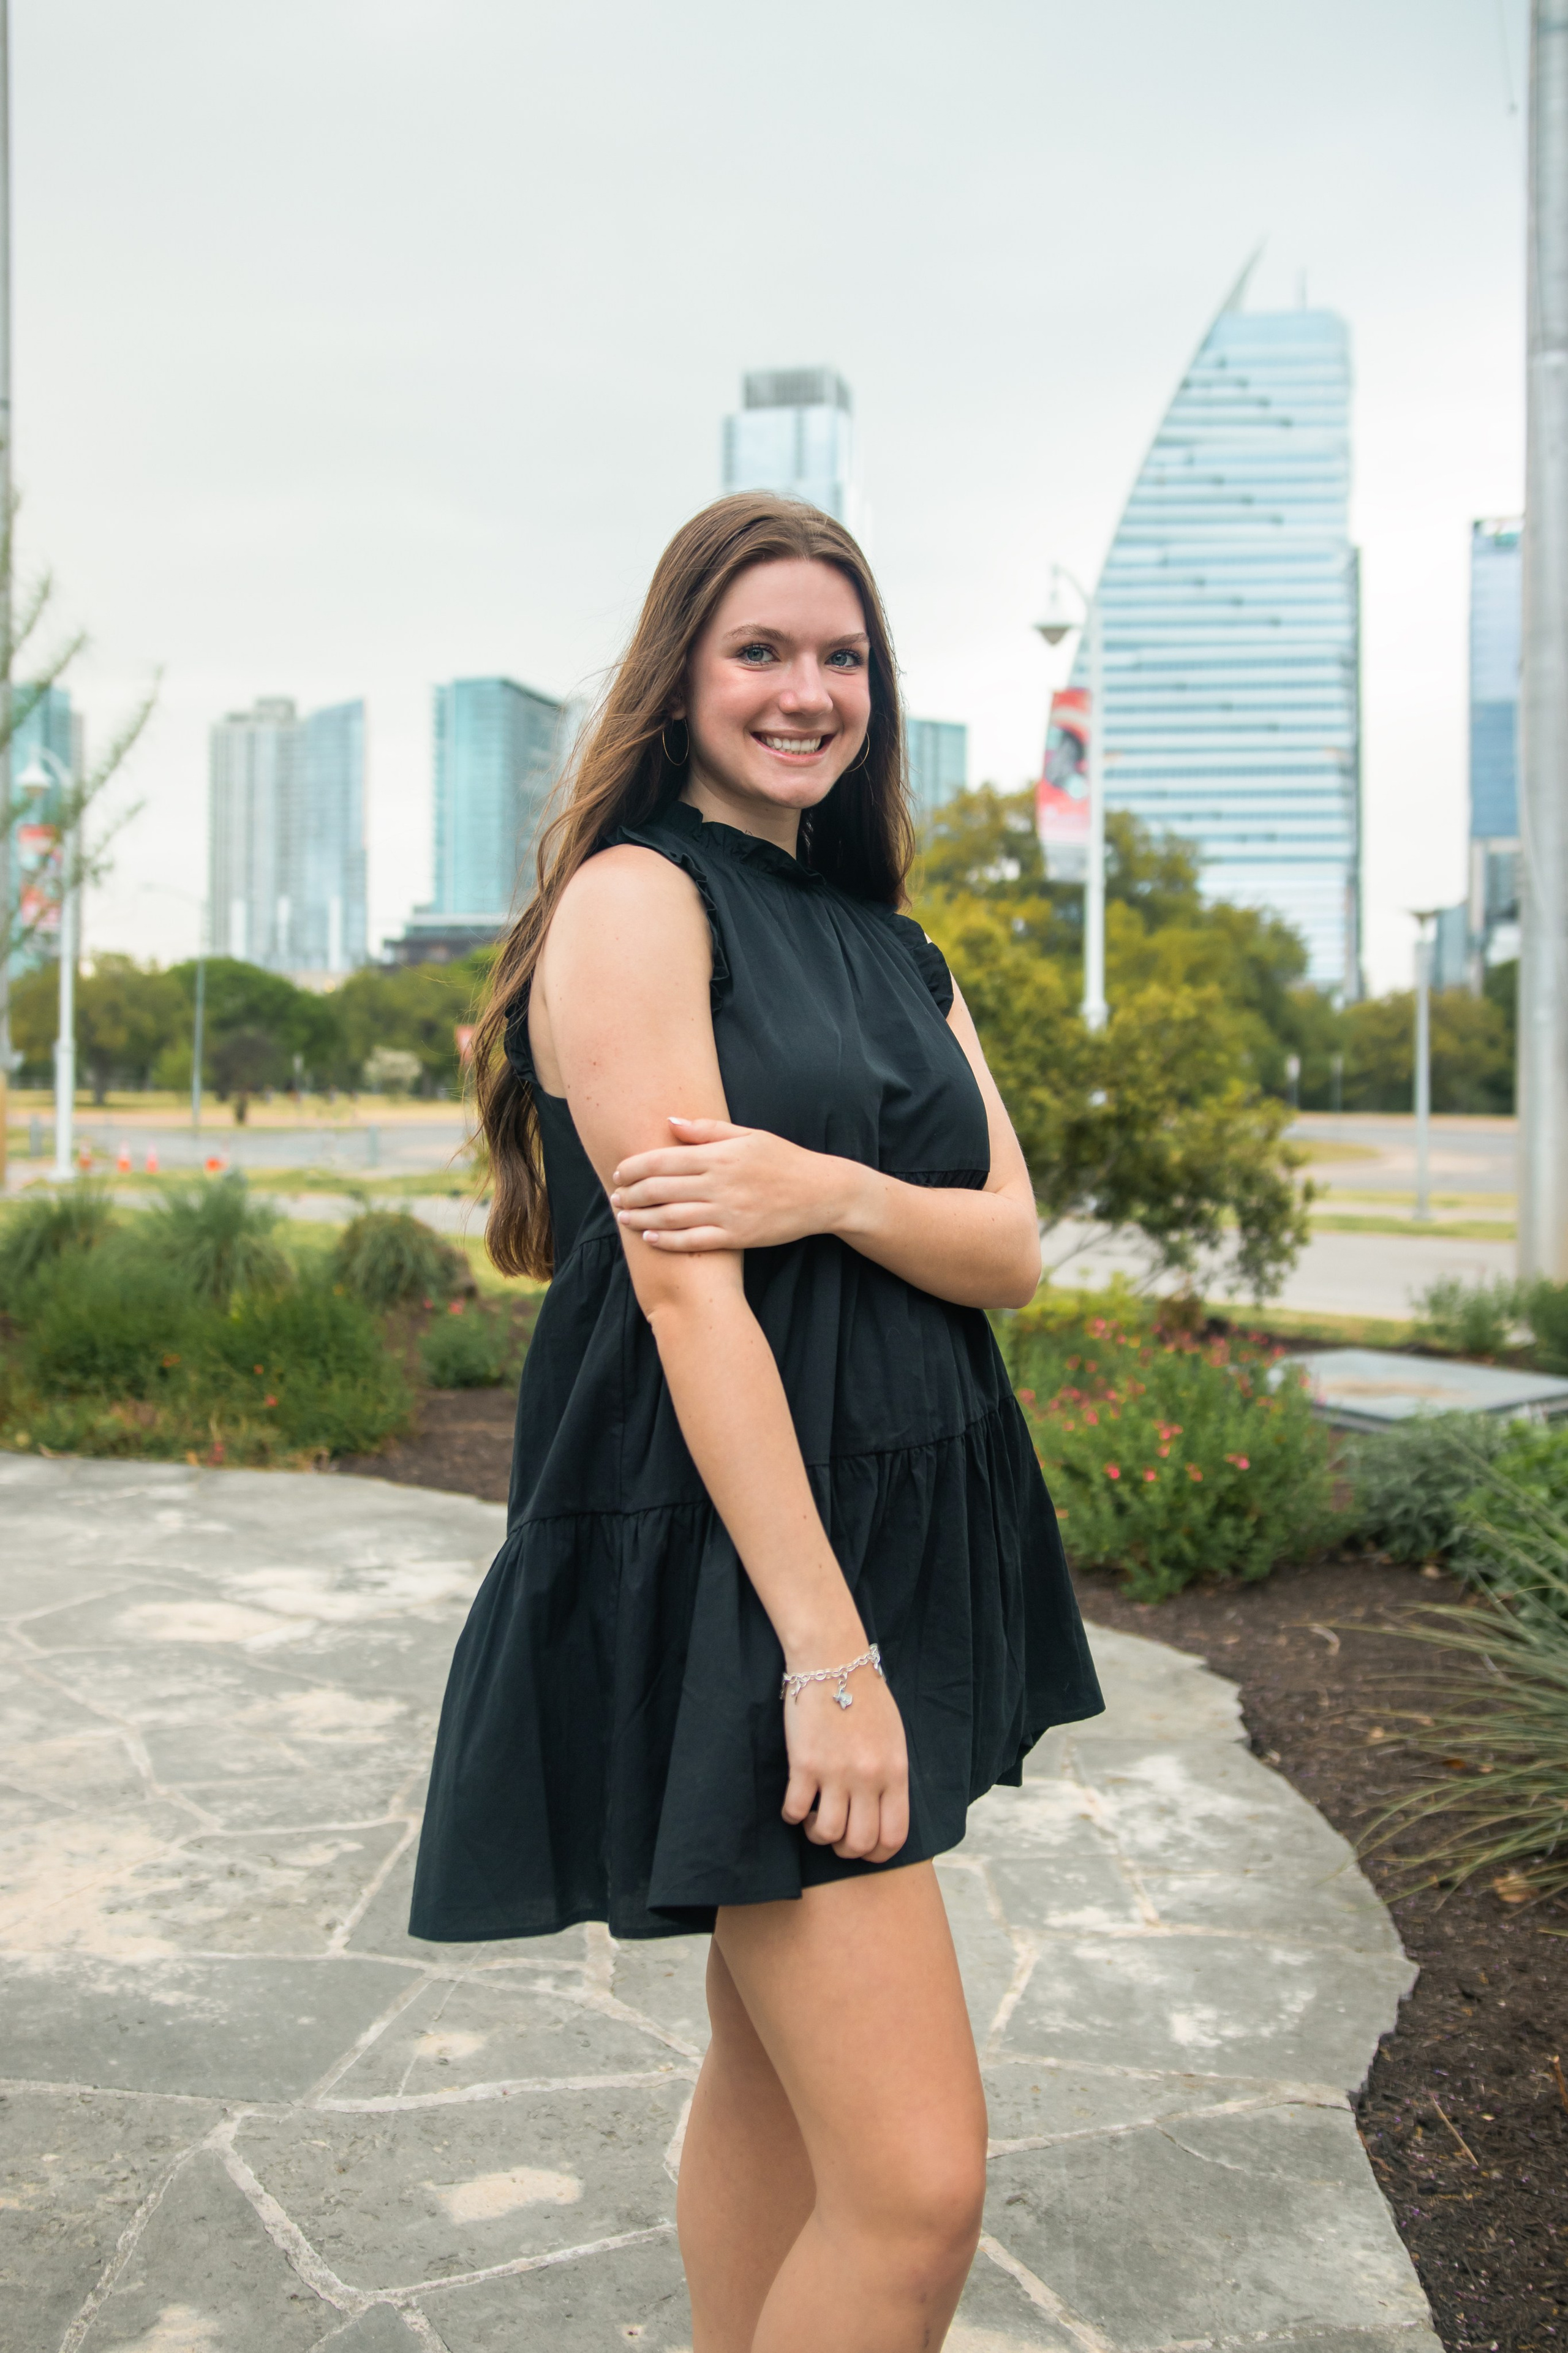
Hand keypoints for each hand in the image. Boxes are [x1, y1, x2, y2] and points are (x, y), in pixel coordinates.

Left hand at [609, 1117, 856, 1251]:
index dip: (634, 1167)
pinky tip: (650, 1237)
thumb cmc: (784, 1160)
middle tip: (615, 1197)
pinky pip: (694, 1240)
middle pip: (659, 1190)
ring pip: (671, 1217)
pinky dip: (667, 1240)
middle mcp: (719, 1183)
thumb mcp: (749, 1135)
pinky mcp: (737, 1236)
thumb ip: (708, 1130)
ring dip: (640, 1217)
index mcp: (720, 1155)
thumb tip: (670, 1121)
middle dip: (630, 1194)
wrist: (822, 1193)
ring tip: (623, 1217)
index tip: (618, 1171)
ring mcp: (727, 1212)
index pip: (663, 1160)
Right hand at [781, 1656, 909, 1862]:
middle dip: (846, 1850)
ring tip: (814, 1818)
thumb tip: (881, 1810)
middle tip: (837, 1834)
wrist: (833, 1659)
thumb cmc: (865, 1695)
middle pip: (859, 1843)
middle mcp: (868, 1778)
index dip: (878, 1854)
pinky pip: (795, 1811)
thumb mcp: (893, 1737)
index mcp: (895, 1772)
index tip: (865, 1849)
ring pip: (827, 1834)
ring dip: (818, 1834)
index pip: (894, 1836)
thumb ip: (891, 1776)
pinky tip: (795, 1803)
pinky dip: (793, 1815)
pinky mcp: (804, 1764)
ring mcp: (835, 1773)